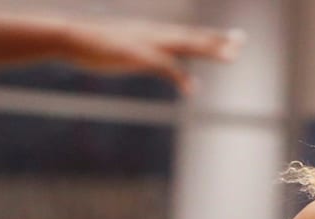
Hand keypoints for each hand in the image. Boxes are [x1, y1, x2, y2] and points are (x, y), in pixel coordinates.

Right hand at [65, 22, 243, 93]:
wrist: (73, 37)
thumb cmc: (97, 45)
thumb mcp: (126, 49)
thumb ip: (144, 55)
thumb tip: (154, 61)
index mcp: (155, 34)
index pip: (190, 34)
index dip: (213, 37)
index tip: (236, 38)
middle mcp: (156, 34)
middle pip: (193, 37)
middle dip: (218, 41)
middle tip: (242, 42)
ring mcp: (148, 44)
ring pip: (185, 45)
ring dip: (208, 50)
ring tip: (231, 57)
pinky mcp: (137, 56)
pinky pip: (163, 66)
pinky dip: (179, 76)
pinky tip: (192, 89)